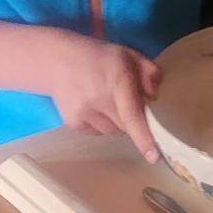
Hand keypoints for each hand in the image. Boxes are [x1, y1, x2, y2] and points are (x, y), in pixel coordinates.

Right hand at [40, 31, 162, 162]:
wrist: (57, 60)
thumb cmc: (98, 56)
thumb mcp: (129, 55)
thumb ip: (150, 73)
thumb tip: (155, 97)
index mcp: (117, 82)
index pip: (132, 116)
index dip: (144, 138)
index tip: (153, 157)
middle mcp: (99, 101)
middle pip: (127, 127)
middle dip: (133, 119)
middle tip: (126, 100)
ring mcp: (84, 114)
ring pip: (113, 131)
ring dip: (117, 122)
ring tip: (106, 100)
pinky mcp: (74, 123)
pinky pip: (98, 132)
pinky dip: (102, 123)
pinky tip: (94, 105)